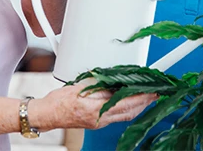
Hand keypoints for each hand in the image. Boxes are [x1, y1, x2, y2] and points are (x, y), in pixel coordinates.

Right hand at [31, 81, 156, 130]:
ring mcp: (100, 123)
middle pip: (130, 112)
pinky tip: (130, 101)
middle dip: (145, 102)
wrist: (47, 115)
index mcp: (96, 109)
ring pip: (125, 115)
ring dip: (138, 106)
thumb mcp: (80, 86)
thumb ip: (100, 84)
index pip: (126, 103)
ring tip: (147, 95)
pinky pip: (118, 116)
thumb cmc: (58, 101)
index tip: (153, 90)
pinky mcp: (98, 122)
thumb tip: (115, 80)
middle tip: (156, 92)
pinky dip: (127, 108)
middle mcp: (100, 119)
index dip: (142, 96)